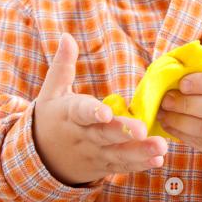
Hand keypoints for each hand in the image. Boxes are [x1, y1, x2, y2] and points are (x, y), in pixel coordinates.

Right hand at [32, 33, 168, 185]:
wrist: (41, 159)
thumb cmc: (51, 118)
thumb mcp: (51, 92)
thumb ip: (63, 65)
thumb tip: (66, 36)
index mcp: (68, 115)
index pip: (80, 113)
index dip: (93, 112)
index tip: (106, 112)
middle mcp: (82, 136)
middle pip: (103, 135)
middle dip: (122, 133)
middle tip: (142, 130)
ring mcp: (94, 153)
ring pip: (117, 154)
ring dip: (139, 152)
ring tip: (160, 147)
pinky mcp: (103, 166)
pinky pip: (122, 166)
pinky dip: (140, 164)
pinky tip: (159, 158)